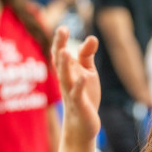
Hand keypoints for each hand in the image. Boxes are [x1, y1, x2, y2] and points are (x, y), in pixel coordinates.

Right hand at [52, 27, 101, 143]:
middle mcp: (66, 80)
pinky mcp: (79, 105)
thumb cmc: (84, 95)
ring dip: (64, 65)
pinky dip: (79, 86)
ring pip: (65, 78)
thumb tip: (92, 37)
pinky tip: (83, 78)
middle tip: (61, 31)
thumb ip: (87, 55)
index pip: (60, 53)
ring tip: (65, 51)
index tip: (62, 27)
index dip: (60, 41)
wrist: (82, 124)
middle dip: (60, 46)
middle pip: (60, 62)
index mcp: (67, 71)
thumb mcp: (87, 72)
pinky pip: (77, 95)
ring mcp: (71, 93)